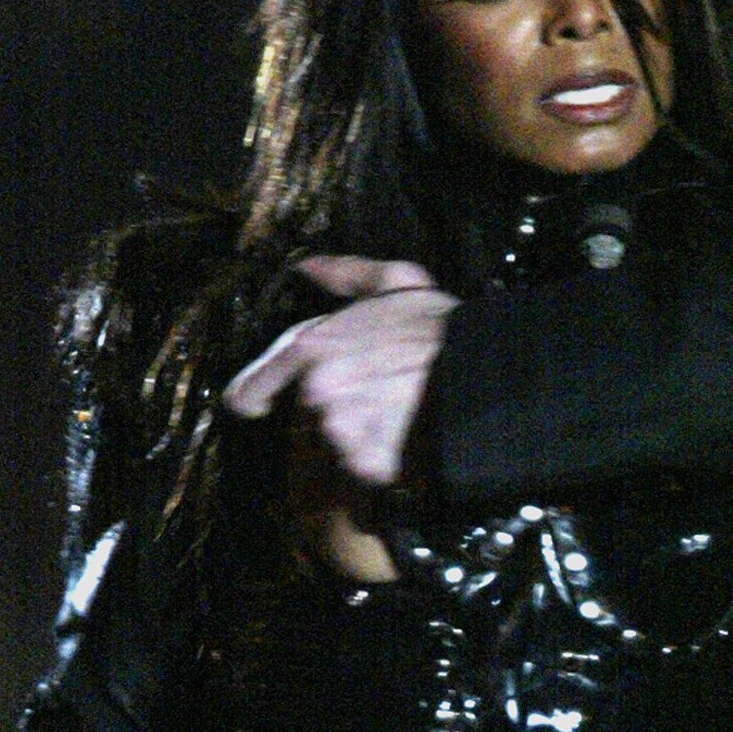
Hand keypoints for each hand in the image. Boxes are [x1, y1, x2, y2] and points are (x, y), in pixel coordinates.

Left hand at [223, 257, 456, 487]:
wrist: (481, 371)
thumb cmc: (438, 324)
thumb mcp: (395, 280)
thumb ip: (344, 275)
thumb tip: (307, 267)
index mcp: (313, 346)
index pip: (255, 386)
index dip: (251, 396)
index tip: (253, 405)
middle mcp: (319, 391)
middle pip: (313, 409)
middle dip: (338, 403)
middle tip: (377, 390)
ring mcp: (344, 431)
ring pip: (341, 439)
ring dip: (361, 431)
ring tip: (400, 410)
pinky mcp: (370, 463)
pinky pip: (368, 464)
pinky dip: (384, 456)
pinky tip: (408, 434)